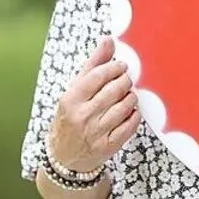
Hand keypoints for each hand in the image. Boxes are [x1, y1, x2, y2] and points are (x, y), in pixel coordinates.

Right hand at [47, 37, 140, 171]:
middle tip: (126, 79)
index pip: (98, 76)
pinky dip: (134, 115)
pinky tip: (130, 111)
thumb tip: (108, 40)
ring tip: (128, 94)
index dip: (114, 68)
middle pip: (114, 90)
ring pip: (125, 106)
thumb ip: (92, 65)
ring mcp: (96, 133)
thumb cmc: (69, 119)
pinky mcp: (108, 146)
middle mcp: (83, 116)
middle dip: (125, 80)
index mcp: (70, 100)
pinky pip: (130, 125)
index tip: (121, 66)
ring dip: (131, 96)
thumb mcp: (73, 91)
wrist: (64, 158)